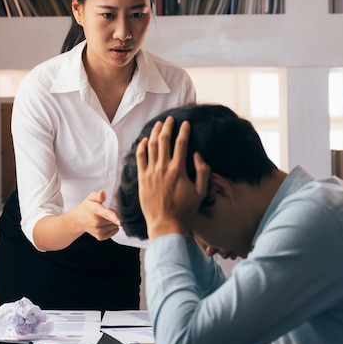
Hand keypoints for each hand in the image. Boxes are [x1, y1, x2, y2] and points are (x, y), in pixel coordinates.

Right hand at [75, 190, 120, 240]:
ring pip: (115, 225)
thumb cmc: (87, 208)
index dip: (114, 217)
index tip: (119, 220)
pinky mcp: (101, 237)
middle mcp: (97, 222)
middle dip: (113, 214)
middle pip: (115, 218)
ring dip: (112, 221)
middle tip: (104, 212)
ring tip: (102, 218)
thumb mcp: (91, 198)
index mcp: (95, 210)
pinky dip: (112, 227)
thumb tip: (102, 193)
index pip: (106, 214)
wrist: (78, 220)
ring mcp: (99, 231)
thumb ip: (98, 195)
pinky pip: (114, 231)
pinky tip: (104, 224)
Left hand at [136, 117, 209, 239]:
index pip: (181, 144)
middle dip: (168, 127)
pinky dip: (142, 146)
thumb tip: (198, 155)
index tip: (185, 123)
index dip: (183, 131)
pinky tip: (145, 140)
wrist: (165, 224)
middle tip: (170, 119)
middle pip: (164, 140)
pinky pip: (140, 158)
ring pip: (152, 146)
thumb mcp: (201, 192)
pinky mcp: (142, 178)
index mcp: (179, 170)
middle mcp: (163, 168)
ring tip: (159, 124)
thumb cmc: (185, 209)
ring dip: (155, 133)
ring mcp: (151, 172)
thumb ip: (202, 171)